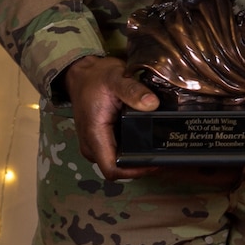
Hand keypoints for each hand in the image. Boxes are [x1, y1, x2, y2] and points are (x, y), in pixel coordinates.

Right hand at [62, 55, 160, 180]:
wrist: (82, 74)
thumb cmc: (95, 77)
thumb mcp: (115, 78)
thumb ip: (133, 90)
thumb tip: (152, 104)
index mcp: (94, 134)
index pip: (113, 169)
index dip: (135, 170)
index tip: (154, 162)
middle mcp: (92, 146)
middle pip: (118, 169)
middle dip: (140, 164)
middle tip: (162, 152)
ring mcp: (95, 145)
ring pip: (118, 162)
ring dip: (135, 157)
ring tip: (155, 145)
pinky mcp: (100, 141)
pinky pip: (116, 153)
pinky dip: (130, 149)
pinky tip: (144, 139)